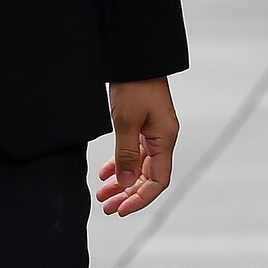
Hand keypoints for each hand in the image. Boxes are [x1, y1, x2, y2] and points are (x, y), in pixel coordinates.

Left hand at [97, 77, 178, 217]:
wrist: (135, 58)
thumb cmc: (134, 86)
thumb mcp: (126, 121)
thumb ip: (126, 154)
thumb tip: (126, 185)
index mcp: (164, 139)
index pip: (158, 181)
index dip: (141, 198)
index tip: (121, 209)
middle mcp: (162, 139)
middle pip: (148, 177)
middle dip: (127, 194)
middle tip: (106, 207)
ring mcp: (153, 133)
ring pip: (139, 167)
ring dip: (122, 182)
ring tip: (102, 195)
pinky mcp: (142, 126)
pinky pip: (133, 153)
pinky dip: (120, 164)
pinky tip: (105, 173)